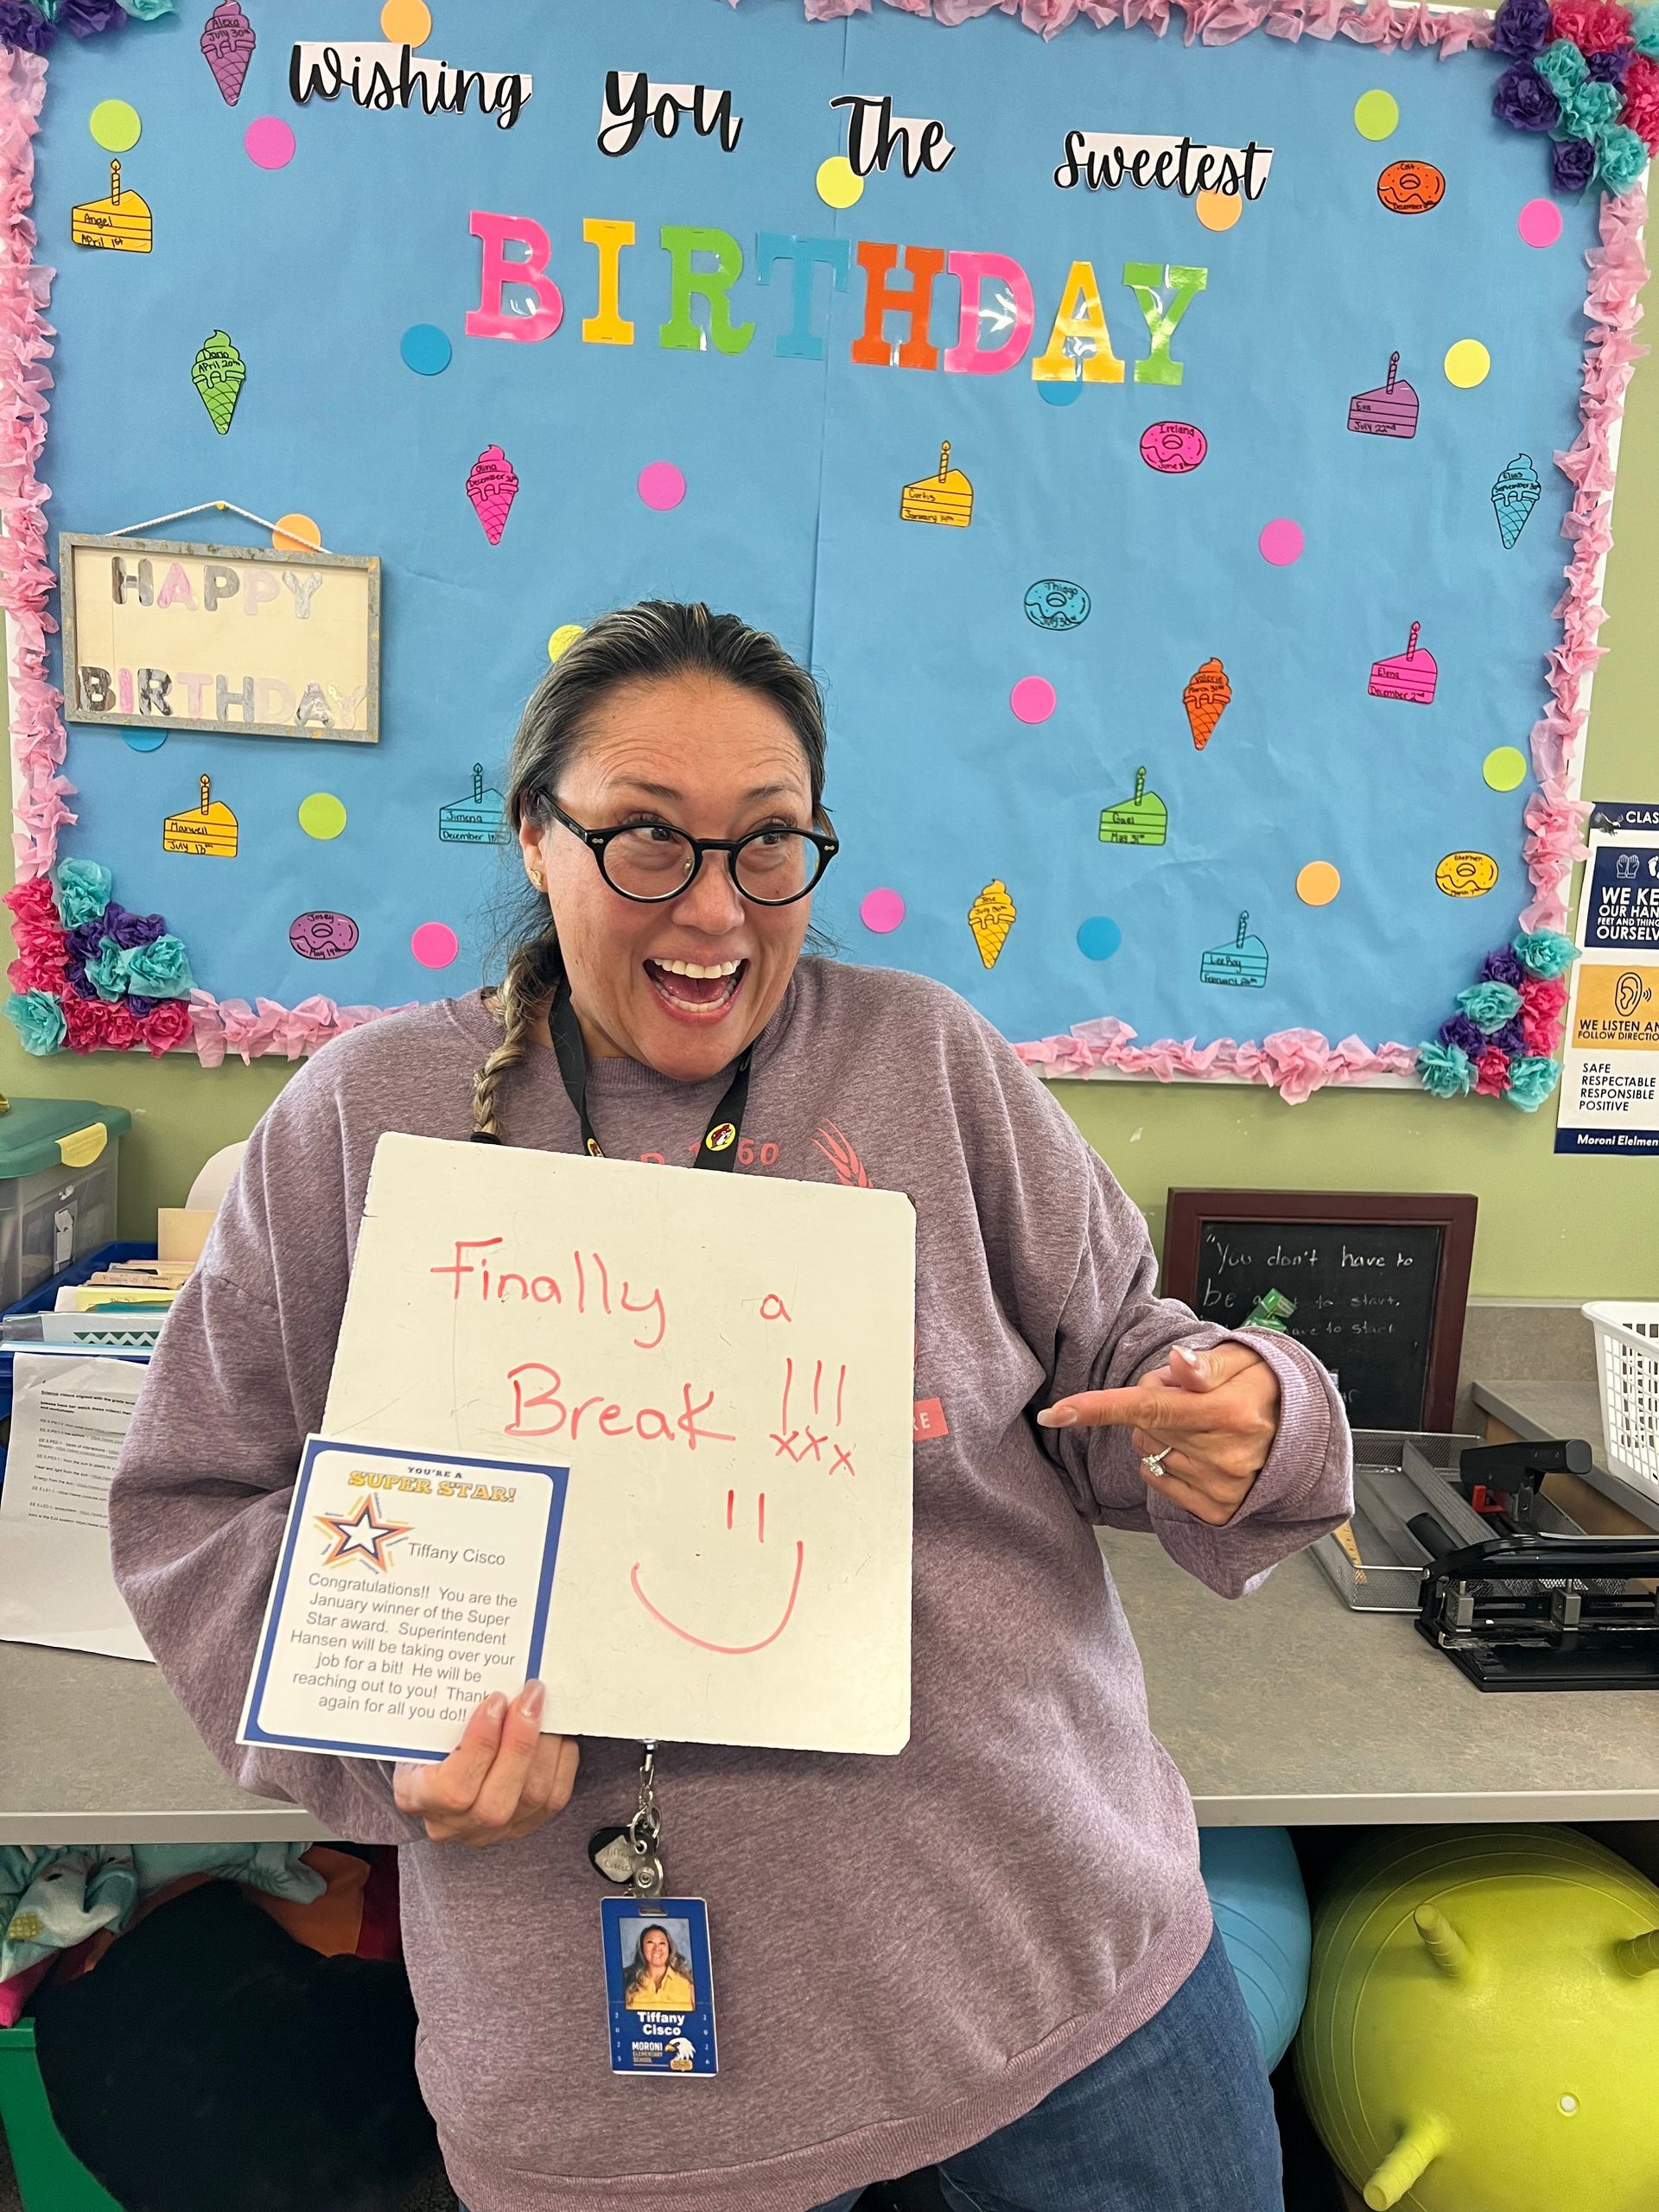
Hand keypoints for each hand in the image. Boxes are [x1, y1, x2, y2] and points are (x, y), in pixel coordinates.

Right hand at [394, 1680, 578, 1845]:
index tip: (495, 1702)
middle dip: (520, 1743)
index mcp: (416, 1796)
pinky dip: (560, 1761)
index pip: (453, 1789)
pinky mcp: (521, 1825)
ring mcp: (488, 1831)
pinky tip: (555, 1733)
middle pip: (496, 1802)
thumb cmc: (426, 1736)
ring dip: (545, 1747)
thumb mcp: (420, 1722)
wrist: (433, 1761)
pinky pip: (553, 1799)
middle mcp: (451, 1824)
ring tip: (543, 1708)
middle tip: (530, 1697)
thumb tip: (485, 1674)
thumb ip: (444, 1710)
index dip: (480, 1746)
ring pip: (531, 1799)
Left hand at [1036, 1340, 1279, 1525]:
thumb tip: (1175, 1363)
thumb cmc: (1266, 1388)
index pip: (1149, 1407)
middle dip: (1154, 1405)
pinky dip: (1166, 1464)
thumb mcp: (1243, 1360)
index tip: (1055, 1412)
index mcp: (1228, 1412)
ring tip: (1202, 1424)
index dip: (1097, 1407)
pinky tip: (1198, 1452)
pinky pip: (1159, 1482)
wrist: (1302, 1431)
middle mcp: (1225, 1454)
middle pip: (1143, 1427)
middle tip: (1191, 1398)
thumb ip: (1203, 1365)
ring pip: (1148, 1454)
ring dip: (1163, 1435)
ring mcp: (1221, 1487)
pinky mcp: (1217, 1510)